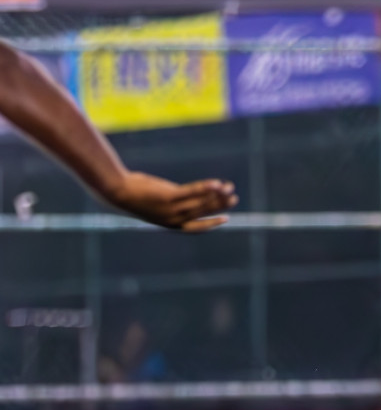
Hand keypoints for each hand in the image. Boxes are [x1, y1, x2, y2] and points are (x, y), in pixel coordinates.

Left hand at [110, 172, 237, 230]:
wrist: (117, 191)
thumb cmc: (133, 195)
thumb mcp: (153, 202)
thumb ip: (168, 201)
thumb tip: (177, 196)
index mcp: (170, 223)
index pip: (197, 226)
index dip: (212, 223)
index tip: (226, 218)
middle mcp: (174, 219)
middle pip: (203, 212)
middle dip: (220, 206)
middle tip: (234, 198)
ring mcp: (171, 208)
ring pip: (200, 203)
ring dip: (217, 196)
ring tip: (229, 187)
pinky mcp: (169, 196)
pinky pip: (192, 192)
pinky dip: (206, 188)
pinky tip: (216, 183)